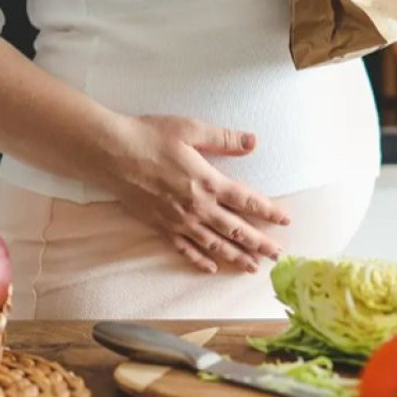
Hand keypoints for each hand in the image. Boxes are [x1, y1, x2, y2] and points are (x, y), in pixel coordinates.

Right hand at [98, 114, 289, 273]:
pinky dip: (199, 260)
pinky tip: (211, 267)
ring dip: (235, 256)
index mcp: (207, 181)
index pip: (246, 201)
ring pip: (213, 244)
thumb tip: (253, 142)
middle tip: (277, 255)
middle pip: (235, 229)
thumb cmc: (148, 136)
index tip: (285, 221)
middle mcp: (196, 206)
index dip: (268, 212)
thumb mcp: (190, 129)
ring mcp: (178, 220)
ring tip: (252, 267)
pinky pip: (184, 249)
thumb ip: (224, 138)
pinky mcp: (160, 226)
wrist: (110, 153)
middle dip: (259, 243)